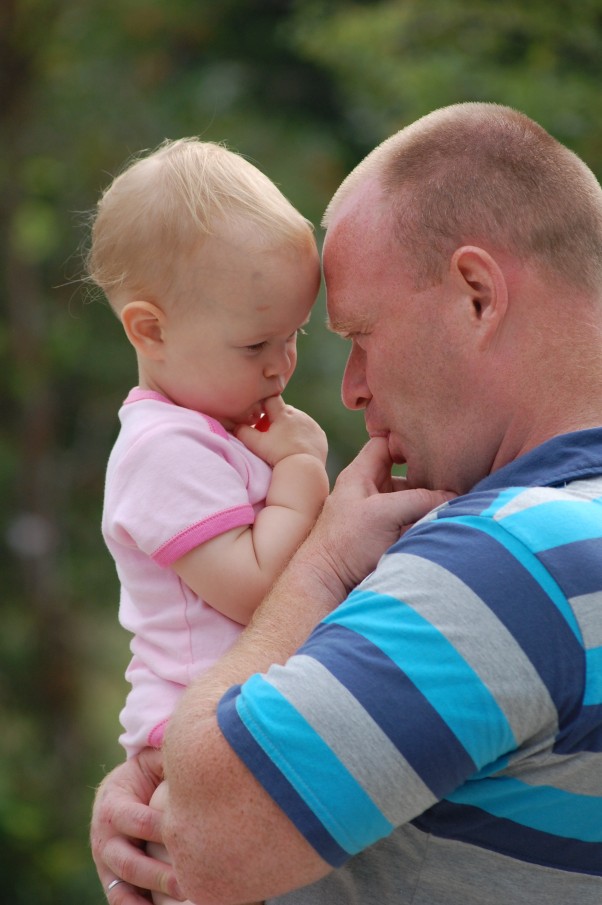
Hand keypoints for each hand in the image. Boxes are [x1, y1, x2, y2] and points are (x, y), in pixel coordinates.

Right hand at [90, 748, 183, 902]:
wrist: (121, 791)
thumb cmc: (146, 773)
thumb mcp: (151, 761)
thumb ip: (167, 757)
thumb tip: (193, 749)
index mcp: (113, 802)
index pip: (135, 818)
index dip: (157, 827)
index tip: (183, 833)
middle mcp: (103, 834)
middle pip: (128, 860)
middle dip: (157, 873)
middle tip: (186, 881)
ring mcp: (104, 859)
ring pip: (124, 883)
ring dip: (150, 894)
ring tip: (182, 898)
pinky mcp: (110, 878)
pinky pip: (119, 899)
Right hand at [234, 395, 327, 466]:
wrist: (304, 469)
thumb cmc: (278, 455)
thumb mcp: (256, 444)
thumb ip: (243, 432)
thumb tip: (234, 425)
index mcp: (284, 413)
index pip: (271, 399)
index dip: (264, 406)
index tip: (260, 415)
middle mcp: (299, 415)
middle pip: (284, 411)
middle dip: (276, 419)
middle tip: (269, 434)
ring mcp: (311, 424)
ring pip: (297, 420)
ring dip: (289, 427)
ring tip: (283, 443)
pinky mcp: (320, 434)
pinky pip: (308, 430)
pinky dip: (302, 435)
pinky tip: (296, 446)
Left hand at [296, 437, 455, 598]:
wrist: (328, 586)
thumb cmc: (346, 544)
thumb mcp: (383, 512)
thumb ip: (419, 498)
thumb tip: (454, 496)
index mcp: (360, 475)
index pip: (385, 443)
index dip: (407, 441)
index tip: (433, 447)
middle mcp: (370, 492)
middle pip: (406, 473)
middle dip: (428, 478)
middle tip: (452, 481)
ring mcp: (379, 515)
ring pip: (413, 499)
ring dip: (430, 504)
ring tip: (451, 507)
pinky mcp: (388, 537)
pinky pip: (413, 522)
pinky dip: (426, 522)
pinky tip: (442, 525)